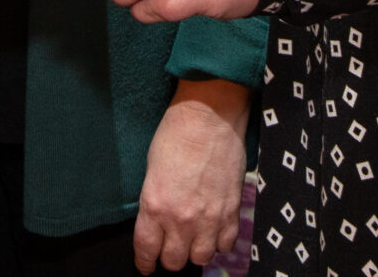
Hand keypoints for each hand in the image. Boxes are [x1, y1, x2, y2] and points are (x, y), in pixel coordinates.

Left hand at [134, 78, 249, 272]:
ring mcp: (209, 218)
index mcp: (154, 205)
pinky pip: (226, 245)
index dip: (145, 263)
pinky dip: (219, 242)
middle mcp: (181, 218)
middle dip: (169, 257)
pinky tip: (214, 230)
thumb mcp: (151, 170)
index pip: (147, 250)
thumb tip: (158, 225)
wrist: (209, 117)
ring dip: (194, 251)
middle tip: (169, 246)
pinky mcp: (232, 212)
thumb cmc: (175, 135)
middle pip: (174, 261)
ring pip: (201, 258)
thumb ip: (154, 203)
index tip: (146, 266)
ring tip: (193, 238)